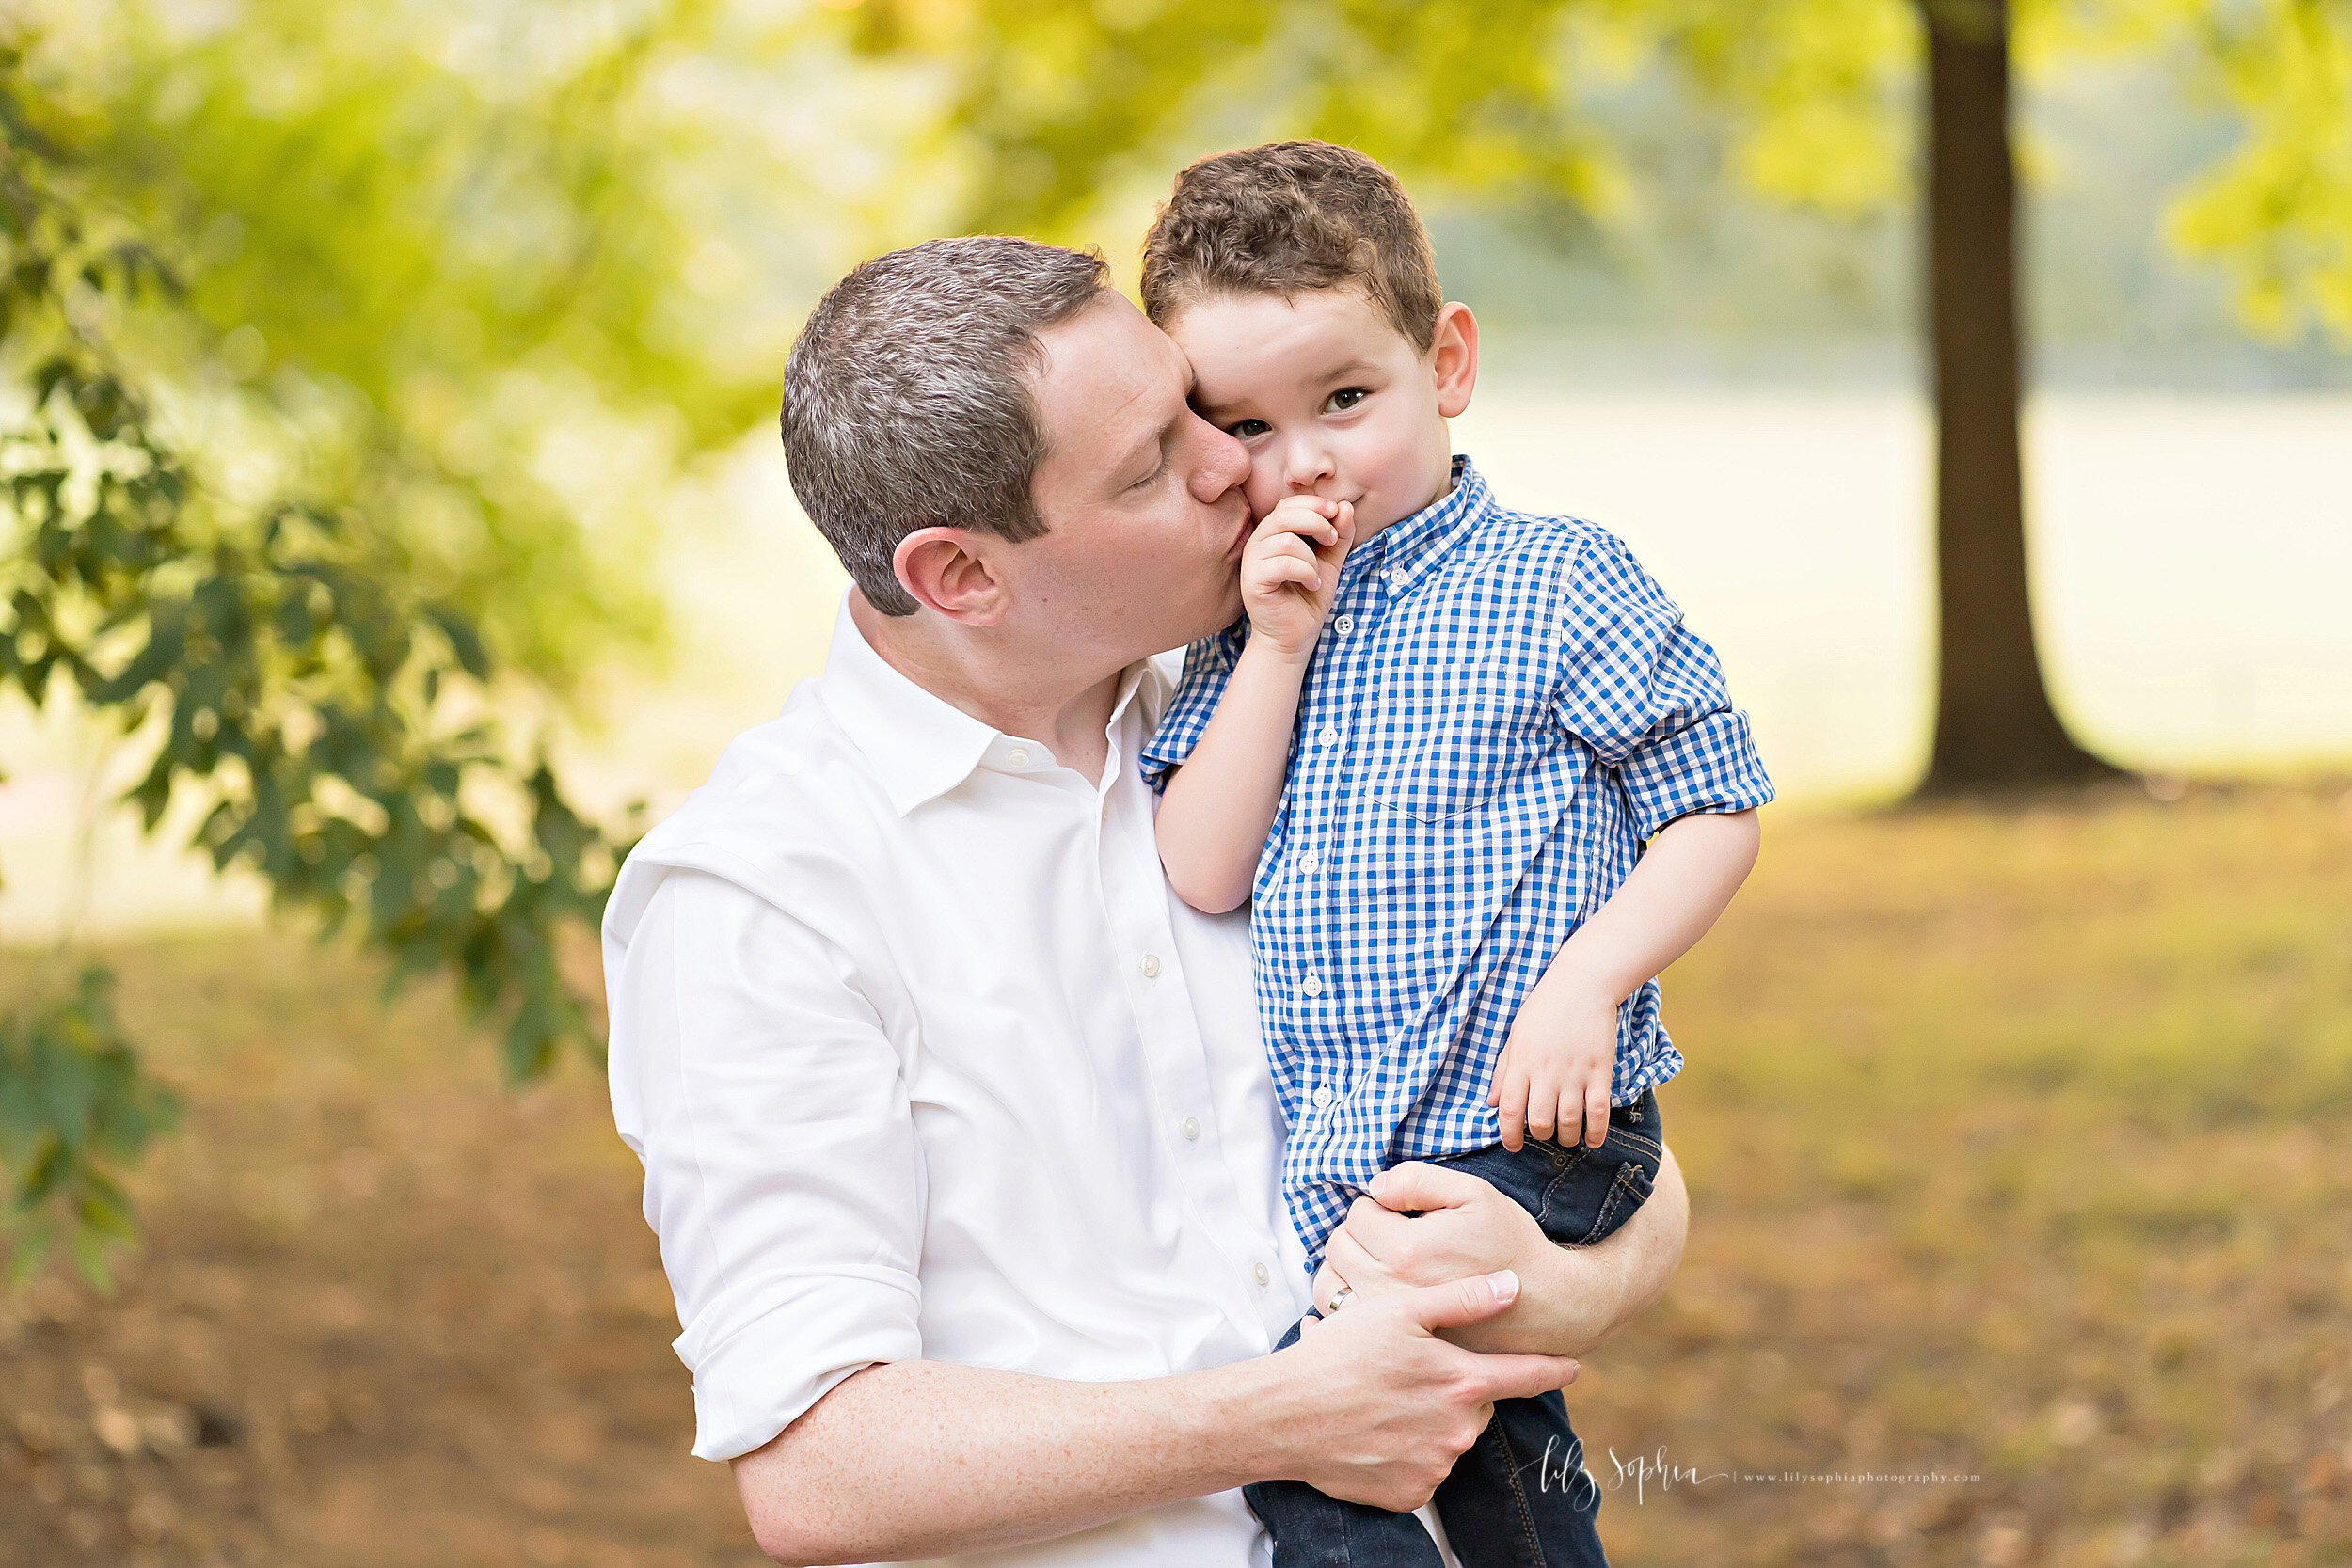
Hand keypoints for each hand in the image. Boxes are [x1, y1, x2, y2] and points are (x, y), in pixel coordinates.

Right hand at [1240, 495, 1352, 659]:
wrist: (1294, 636)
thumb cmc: (1308, 598)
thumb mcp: (1331, 561)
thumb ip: (1339, 535)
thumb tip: (1345, 506)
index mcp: (1273, 533)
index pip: (1287, 504)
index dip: (1314, 503)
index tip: (1336, 513)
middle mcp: (1258, 543)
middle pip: (1284, 514)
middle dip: (1316, 522)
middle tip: (1332, 539)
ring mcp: (1252, 562)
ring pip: (1286, 540)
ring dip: (1312, 557)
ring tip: (1318, 574)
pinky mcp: (1252, 581)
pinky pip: (1283, 564)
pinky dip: (1305, 572)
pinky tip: (1311, 584)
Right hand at [1270, 1269, 1577, 1510]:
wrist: (1287, 1415)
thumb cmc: (1340, 1355)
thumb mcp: (1401, 1311)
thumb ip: (1463, 1299)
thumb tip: (1513, 1285)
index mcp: (1461, 1383)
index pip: (1526, 1376)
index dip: (1552, 1369)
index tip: (1574, 1366)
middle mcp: (1457, 1431)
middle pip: (1477, 1404)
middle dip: (1455, 1388)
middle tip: (1410, 1371)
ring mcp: (1435, 1467)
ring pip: (1449, 1436)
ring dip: (1429, 1419)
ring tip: (1382, 1398)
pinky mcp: (1409, 1493)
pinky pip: (1423, 1468)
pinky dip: (1408, 1451)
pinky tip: (1376, 1431)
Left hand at [1312, 1162, 1556, 1353]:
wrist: (1546, 1306)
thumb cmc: (1511, 1244)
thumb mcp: (1475, 1194)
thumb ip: (1418, 1180)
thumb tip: (1375, 1187)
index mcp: (1407, 1249)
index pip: (1358, 1214)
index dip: (1377, 1205)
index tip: (1399, 1212)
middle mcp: (1390, 1289)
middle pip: (1338, 1246)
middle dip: (1358, 1232)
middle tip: (1388, 1232)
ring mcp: (1388, 1322)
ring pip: (1330, 1284)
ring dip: (1345, 1265)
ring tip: (1375, 1259)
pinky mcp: (1392, 1344)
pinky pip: (1342, 1318)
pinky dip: (1346, 1298)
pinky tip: (1372, 1290)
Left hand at [1488, 980, 1618, 1150]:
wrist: (1581, 984)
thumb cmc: (1544, 1010)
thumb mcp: (1515, 1036)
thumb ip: (1503, 1071)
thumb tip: (1491, 1103)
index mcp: (1521, 1063)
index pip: (1509, 1110)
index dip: (1509, 1135)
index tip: (1513, 1145)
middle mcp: (1546, 1072)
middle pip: (1539, 1122)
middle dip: (1539, 1136)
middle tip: (1543, 1133)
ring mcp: (1575, 1072)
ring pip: (1568, 1122)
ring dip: (1566, 1138)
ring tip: (1565, 1136)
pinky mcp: (1600, 1071)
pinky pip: (1599, 1112)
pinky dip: (1596, 1132)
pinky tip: (1593, 1140)